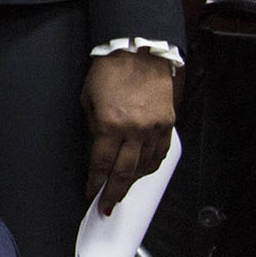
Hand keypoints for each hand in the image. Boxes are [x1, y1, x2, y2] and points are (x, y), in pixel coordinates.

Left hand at [81, 51, 174, 213]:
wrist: (139, 51)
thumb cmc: (110, 70)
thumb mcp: (88, 98)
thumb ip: (94, 126)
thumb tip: (98, 148)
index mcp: (110, 124)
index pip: (101, 163)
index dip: (95, 182)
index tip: (91, 193)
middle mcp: (134, 130)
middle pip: (124, 172)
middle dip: (114, 192)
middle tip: (107, 205)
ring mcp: (154, 128)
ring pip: (144, 166)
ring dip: (132, 182)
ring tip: (122, 191)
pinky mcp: (167, 123)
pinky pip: (160, 153)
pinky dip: (150, 166)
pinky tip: (142, 173)